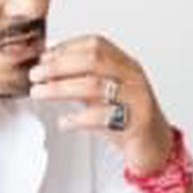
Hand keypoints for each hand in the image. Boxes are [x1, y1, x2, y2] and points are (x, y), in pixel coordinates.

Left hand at [28, 34, 173, 175]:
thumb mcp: (106, 93)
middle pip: (93, 60)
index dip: (66, 48)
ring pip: (94, 86)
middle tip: (35, 75)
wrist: (156, 148)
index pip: (96, 45)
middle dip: (59, 65)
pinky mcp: (136, 123)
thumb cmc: (129, 119)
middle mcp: (133, 78)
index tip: (43, 57)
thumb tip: (49, 66)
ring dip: (60, 88)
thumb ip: (83, 79)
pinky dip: (78, 119)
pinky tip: (64, 122)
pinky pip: (103, 117)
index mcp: (126, 65)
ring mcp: (136, 99)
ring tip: (39, 93)